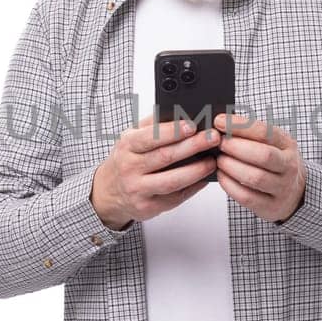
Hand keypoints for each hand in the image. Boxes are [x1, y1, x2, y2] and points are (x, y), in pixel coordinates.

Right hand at [90, 114, 221, 229]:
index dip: (172, 131)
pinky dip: (193, 187)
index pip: (150, 137)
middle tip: (212, 138)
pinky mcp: (148, 207)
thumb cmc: (126, 159)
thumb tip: (180, 113)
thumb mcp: (131, 137)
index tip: (192, 125)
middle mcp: (130, 168)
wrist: (109, 191)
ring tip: (212, 161)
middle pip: (165, 157)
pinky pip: (175, 197)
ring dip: (196, 171)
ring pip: (172, 181)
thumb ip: (153, 125)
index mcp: (127, 146)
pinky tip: (204, 178)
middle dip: (192, 146)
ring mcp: (138, 189)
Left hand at [212, 112, 306, 223]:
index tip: (219, 121)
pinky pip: (247, 197)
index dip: (240, 126)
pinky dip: (230, 185)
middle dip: (236, 147)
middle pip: (263, 155)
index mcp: (288, 145)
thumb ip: (251, 134)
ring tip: (219, 160)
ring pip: (255, 178)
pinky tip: (222, 176)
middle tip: (219, 143)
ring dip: (232, 167)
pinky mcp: (271, 206)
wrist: (295, 192)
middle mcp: (289, 166)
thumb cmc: (276, 163)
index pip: (265, 132)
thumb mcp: (273, 144)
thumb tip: (221, 123)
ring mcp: (282, 188)